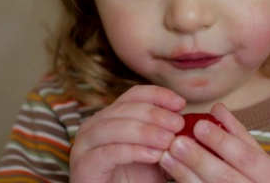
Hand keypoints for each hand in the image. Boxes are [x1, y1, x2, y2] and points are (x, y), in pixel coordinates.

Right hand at [69, 85, 185, 182]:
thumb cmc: (137, 179)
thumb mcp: (155, 152)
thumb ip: (166, 134)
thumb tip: (186, 117)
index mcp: (111, 116)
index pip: (134, 95)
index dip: (158, 95)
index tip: (181, 103)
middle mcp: (95, 125)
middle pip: (125, 108)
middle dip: (155, 114)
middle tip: (178, 124)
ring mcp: (85, 144)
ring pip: (114, 127)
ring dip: (144, 131)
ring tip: (168, 140)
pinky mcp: (84, 165)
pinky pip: (108, 153)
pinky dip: (132, 151)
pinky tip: (153, 155)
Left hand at [159, 103, 269, 181]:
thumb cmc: (262, 180)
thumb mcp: (259, 158)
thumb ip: (238, 134)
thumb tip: (217, 108)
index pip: (247, 158)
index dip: (223, 142)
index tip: (199, 126)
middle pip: (226, 178)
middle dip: (199, 159)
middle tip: (176, 142)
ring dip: (185, 174)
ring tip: (166, 156)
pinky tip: (170, 173)